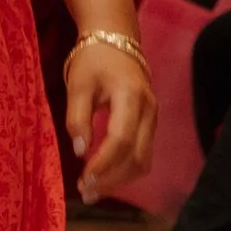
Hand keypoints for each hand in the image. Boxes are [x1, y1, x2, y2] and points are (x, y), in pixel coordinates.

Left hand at [66, 36, 156, 202]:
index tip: (83, 178)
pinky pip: (143, 154)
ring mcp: (153, 118)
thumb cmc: (93, 60)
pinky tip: (104, 177)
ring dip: (120, 180)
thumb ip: (77, 118)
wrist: (116, 39)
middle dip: (112, 179)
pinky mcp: (149, 124)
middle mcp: (149, 110)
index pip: (122, 139)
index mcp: (131, 96)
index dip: (103, 163)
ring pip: (144, 160)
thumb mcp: (78, 84)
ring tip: (92, 190)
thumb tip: (79, 151)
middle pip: (138, 156)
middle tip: (85, 191)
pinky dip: (125, 170)